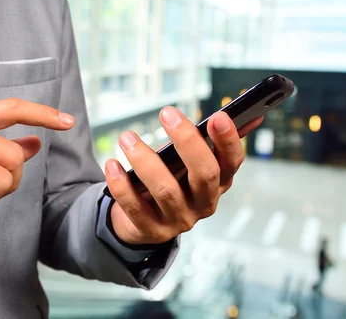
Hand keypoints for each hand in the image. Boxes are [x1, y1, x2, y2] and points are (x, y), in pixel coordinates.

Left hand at [105, 107, 262, 244]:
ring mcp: (180, 220)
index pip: (232, 162)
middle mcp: (204, 203)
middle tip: (167, 114)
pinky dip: (122, 186)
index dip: (228, 141)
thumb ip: (195, 144)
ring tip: (127, 138)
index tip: (218, 116)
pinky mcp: (153, 231)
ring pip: (166, 191)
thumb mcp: (186, 162)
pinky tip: (113, 165)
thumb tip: (209, 117)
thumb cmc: (170, 180)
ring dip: (145, 161)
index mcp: (219, 182)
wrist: (145, 220)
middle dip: (187, 142)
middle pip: (205, 174)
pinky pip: (136, 208)